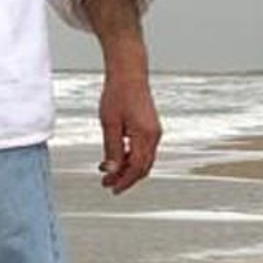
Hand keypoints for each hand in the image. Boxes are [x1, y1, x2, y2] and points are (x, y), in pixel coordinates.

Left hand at [98, 72, 160, 193]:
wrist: (128, 74)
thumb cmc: (118, 94)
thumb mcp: (110, 124)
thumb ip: (112, 149)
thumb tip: (111, 170)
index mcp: (145, 135)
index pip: (136, 168)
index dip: (124, 181)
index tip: (112, 188)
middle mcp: (154, 136)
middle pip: (142, 167)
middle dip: (125, 178)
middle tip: (108, 183)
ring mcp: (154, 131)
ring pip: (143, 159)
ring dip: (127, 168)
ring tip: (108, 171)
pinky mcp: (150, 127)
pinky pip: (143, 149)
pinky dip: (130, 157)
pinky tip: (116, 157)